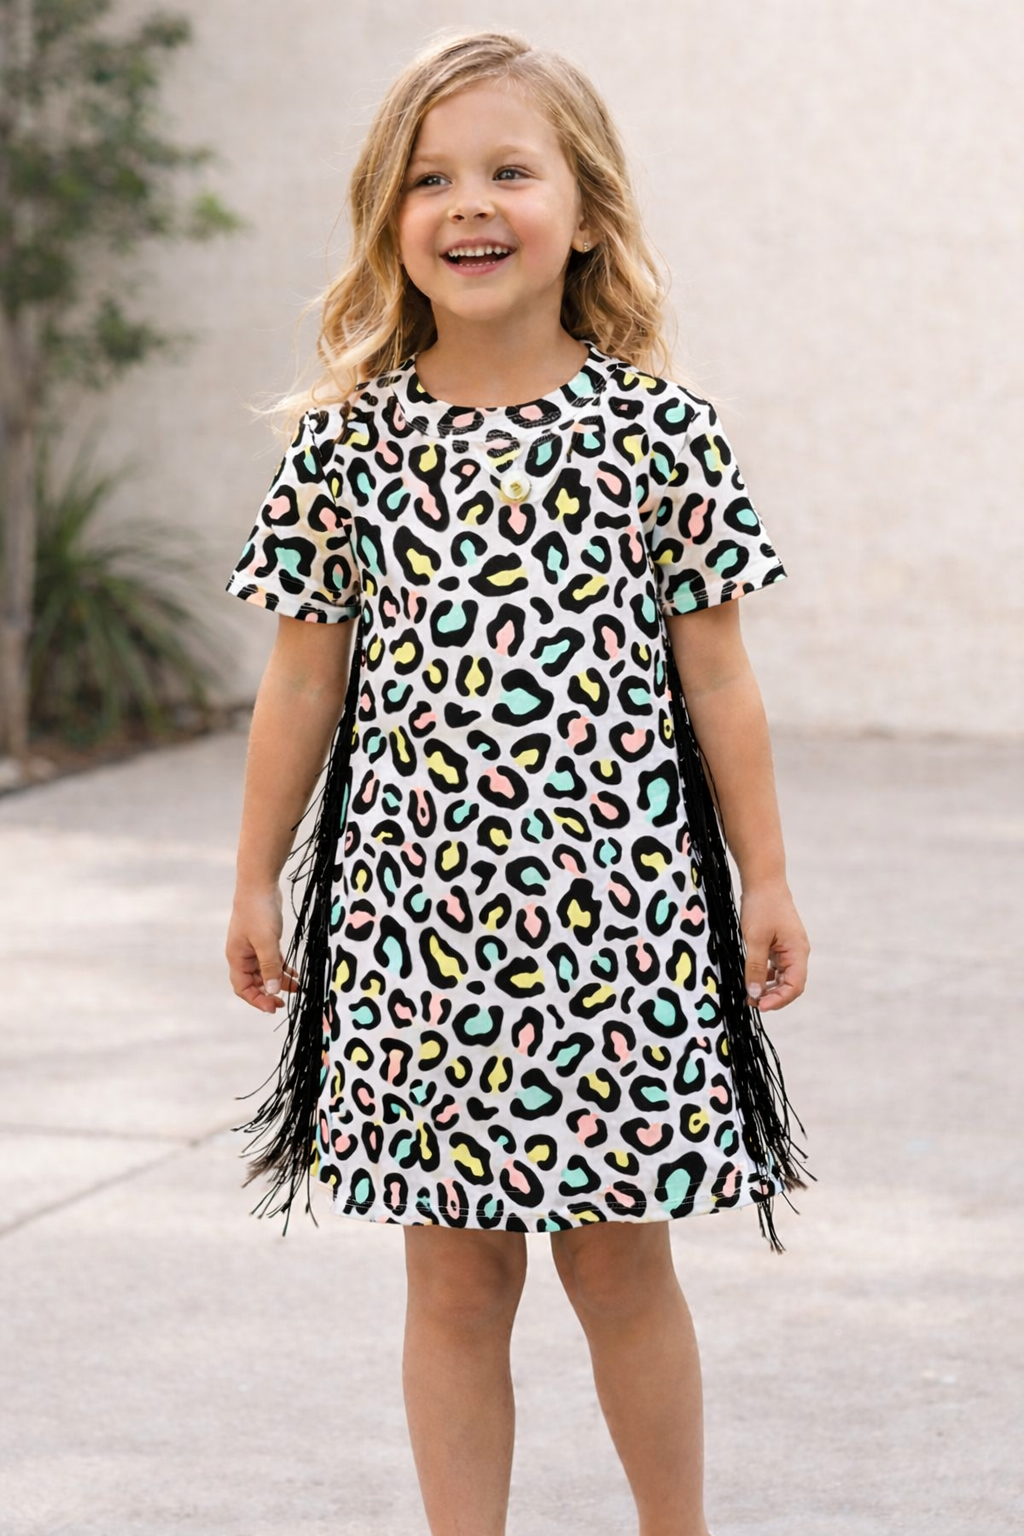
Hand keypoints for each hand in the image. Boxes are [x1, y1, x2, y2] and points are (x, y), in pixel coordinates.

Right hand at [225, 885, 298, 1013]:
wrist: (260, 884)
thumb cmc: (258, 911)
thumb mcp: (266, 942)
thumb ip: (270, 967)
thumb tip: (272, 991)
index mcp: (237, 958)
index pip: (243, 988)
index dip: (257, 1000)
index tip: (273, 1007)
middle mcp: (243, 955)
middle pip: (254, 982)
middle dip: (269, 992)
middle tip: (285, 1002)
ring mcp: (254, 947)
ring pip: (265, 971)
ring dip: (279, 980)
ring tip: (296, 988)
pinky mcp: (265, 938)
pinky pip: (272, 960)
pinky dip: (282, 967)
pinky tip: (294, 973)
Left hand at [739, 878, 808, 1011]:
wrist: (763, 880)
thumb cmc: (762, 907)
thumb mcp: (755, 939)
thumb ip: (755, 967)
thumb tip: (754, 994)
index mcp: (798, 952)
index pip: (795, 986)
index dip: (779, 1000)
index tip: (760, 1006)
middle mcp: (797, 952)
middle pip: (790, 984)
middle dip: (772, 996)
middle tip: (751, 1003)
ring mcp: (789, 948)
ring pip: (782, 976)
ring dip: (768, 987)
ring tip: (750, 994)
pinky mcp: (780, 943)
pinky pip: (776, 966)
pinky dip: (765, 975)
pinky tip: (752, 978)